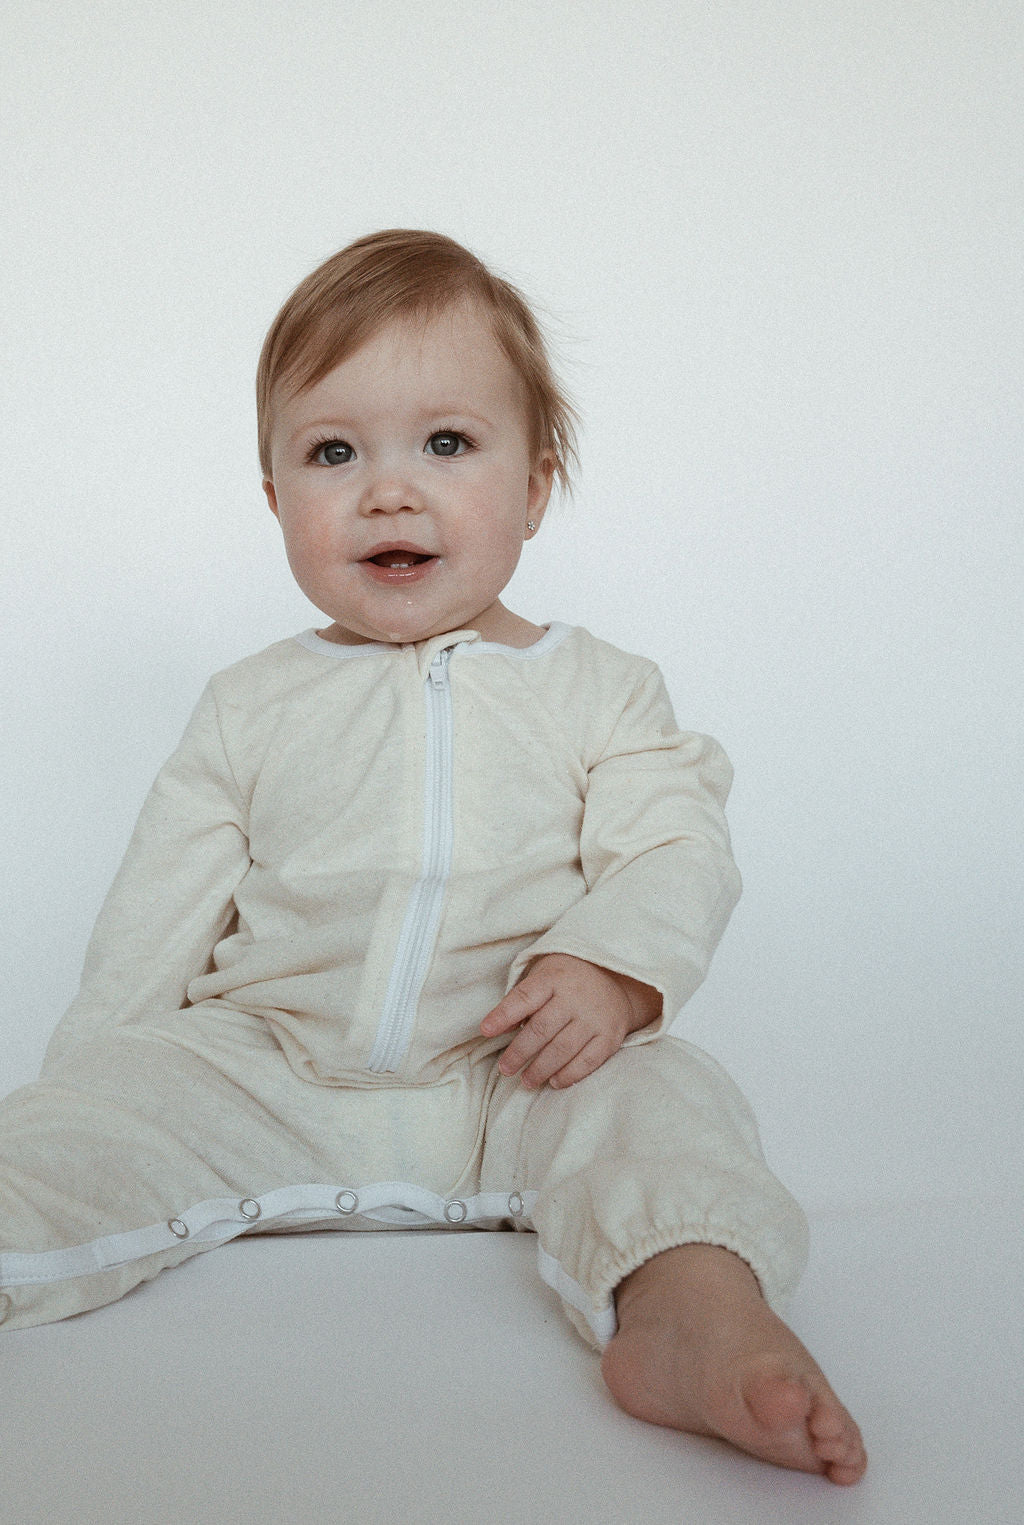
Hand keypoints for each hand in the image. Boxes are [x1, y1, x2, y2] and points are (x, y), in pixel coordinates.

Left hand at [480, 953, 659, 1089]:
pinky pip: (588, 1061)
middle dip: (519, 1052)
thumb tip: (495, 1028)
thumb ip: (521, 1000)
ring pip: (562, 1049)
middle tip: (505, 1069)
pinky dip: (569, 1075)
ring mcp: (595, 1017)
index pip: (524, 998)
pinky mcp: (611, 1036)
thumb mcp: (543, 976)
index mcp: (554, 978)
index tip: (485, 1030)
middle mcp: (575, 997)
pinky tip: (554, 1082)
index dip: (503, 1015)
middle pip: (541, 1029)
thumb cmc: (568, 980)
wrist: (619, 978)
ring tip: (525, 1081)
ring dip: (540, 1069)